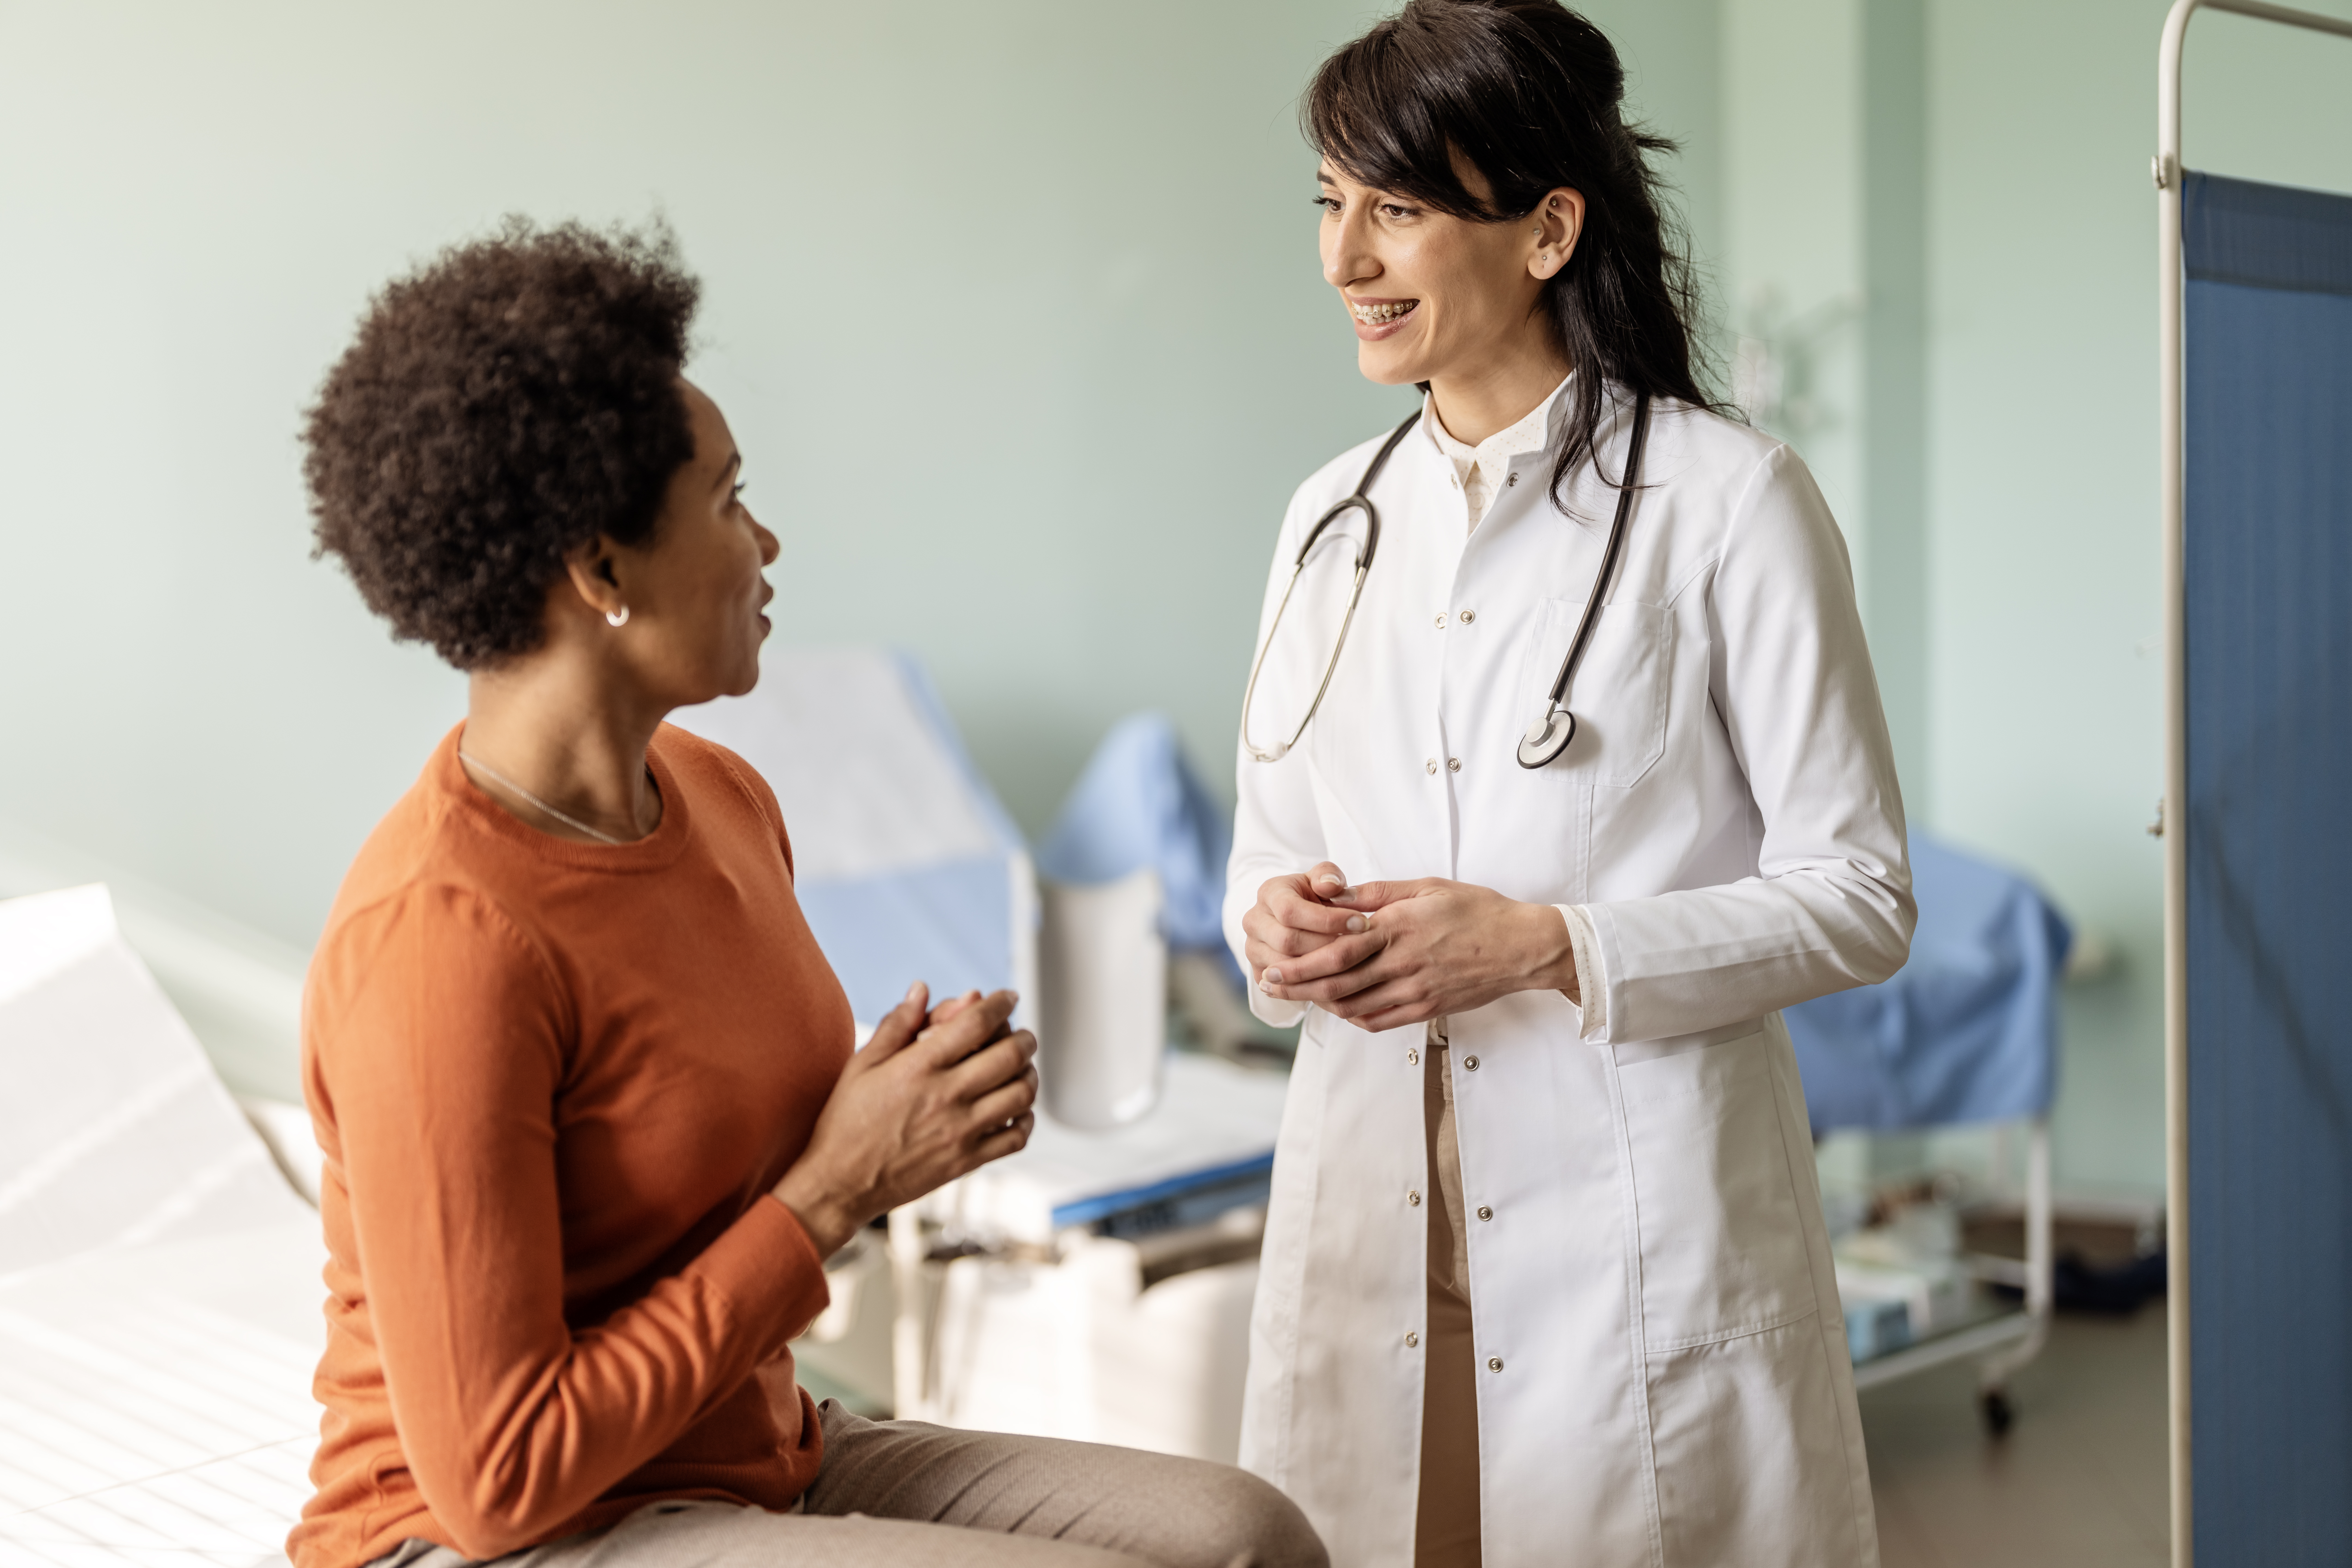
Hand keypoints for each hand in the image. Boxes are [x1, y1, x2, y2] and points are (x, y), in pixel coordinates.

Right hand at [771, 983, 1036, 1255]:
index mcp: (918, 1067)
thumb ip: (897, 1025)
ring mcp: (960, 1131)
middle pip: (1009, 1055)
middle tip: (1022, 1034)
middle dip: (1024, 1037)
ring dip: (1029, 1074)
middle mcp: (945, 1097)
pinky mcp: (967, 1161)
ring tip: (1022, 1069)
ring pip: (1020, 1094)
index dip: (999, 1003)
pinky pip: (1016, 1137)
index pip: (976, 1022)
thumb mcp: (861, 1065)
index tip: (1007, 997)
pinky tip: (1016, 1110)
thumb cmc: (846, 1122)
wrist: (840, 1184)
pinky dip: (1026, 1120)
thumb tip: (922, 989)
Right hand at [1242, 862, 1373, 988]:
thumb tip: (1332, 885)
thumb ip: (1328, 876)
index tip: (1362, 923)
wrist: (1295, 921)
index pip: (1291, 910)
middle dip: (1326, 945)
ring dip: (1321, 968)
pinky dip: (1312, 984)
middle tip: (1361, 946)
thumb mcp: (1323, 880)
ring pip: (1284, 967)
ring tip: (1352, 962)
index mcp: (1268, 893)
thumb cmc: (1315, 897)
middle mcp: (1253, 921)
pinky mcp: (1259, 973)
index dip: (1328, 919)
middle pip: (1287, 941)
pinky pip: (1284, 986)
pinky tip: (1339, 978)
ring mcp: (1252, 949)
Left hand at [1257, 878, 1577, 1032]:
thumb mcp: (1427, 887)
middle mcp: (1402, 963)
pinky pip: (1380, 1020)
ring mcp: (1415, 990)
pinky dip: (1354, 1016)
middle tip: (1271, 985)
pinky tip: (1340, 1010)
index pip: (1338, 949)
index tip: (1274, 964)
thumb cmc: (1476, 911)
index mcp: (1399, 928)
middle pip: (1338, 983)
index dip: (1301, 961)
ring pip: (1355, 1005)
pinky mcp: (1427, 1008)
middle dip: (1298, 986)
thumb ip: (1380, 894)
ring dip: (1320, 1003)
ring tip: (1296, 997)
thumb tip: (1338, 894)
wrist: (1520, 947)